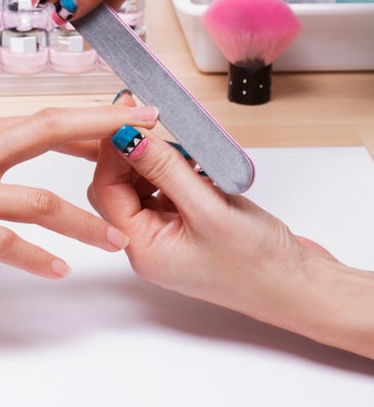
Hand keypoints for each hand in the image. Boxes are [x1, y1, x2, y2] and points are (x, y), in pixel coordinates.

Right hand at [0, 104, 157, 278]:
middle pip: (50, 130)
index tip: (125, 123)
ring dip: (84, 218)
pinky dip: (32, 256)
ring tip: (119, 239)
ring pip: (35, 197)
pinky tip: (58, 270)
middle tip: (152, 138)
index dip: (89, 121)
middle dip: (106, 132)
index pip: (40, 120)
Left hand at [88, 111, 373, 357]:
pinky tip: (199, 161)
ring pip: (145, 185)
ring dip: (159, 160)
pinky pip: (171, 190)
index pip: (106, 190)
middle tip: (154, 123)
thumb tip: (129, 139)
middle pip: (119, 187)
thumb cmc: (258, 265)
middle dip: (133, 153)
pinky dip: (180, 170)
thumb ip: (167, 171)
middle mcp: (150, 242)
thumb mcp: (209, 210)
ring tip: (186, 146)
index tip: (129, 118)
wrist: (300, 288)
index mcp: (144, 248)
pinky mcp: (191, 225)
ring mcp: (170, 234)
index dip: (113, 151)